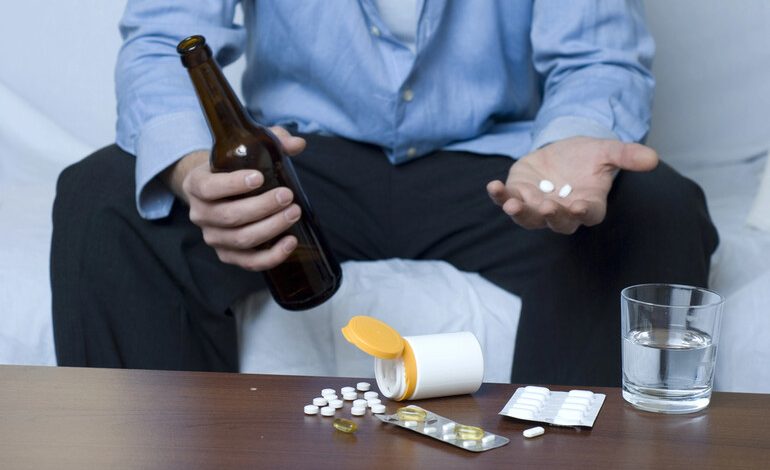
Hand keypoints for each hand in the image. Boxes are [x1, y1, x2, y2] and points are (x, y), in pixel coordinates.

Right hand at [164, 126, 306, 270]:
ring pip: (242, 239)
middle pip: (230, 216)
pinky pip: (249, 262)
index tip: (259, 177)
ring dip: (271, 227)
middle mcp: (200, 214)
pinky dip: (272, 255)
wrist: (217, 191)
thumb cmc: (234, 167)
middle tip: (287, 196)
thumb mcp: (246, 148)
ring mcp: (213, 237)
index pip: (209, 188)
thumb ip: (272, 140)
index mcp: (197, 184)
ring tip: (294, 213)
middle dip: (263, 207)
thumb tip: (298, 143)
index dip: (233, 185)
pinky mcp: (227, 254)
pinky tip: (291, 241)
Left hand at [487, 136, 657, 233]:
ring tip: (512, 204)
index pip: (587, 215)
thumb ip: (627, 156)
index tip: (578, 206)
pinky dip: (499, 197)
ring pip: (529, 218)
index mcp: (587, 205)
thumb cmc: (588, 157)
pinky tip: (493, 187)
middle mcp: (562, 212)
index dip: (582, 213)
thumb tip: (653, 158)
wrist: (563, 151)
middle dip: (551, 216)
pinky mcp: (518, 195)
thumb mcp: (607, 151)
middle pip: (557, 222)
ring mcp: (537, 206)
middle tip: (548, 207)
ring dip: (519, 212)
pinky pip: (507, 201)